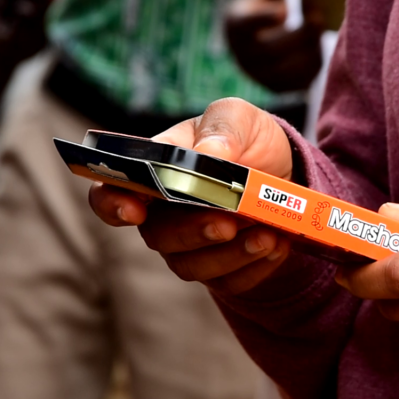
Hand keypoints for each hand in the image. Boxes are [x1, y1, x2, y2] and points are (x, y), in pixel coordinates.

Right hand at [88, 98, 296, 294]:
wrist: (286, 172)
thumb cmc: (246, 140)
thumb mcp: (238, 117)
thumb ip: (221, 128)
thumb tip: (208, 154)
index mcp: (156, 172)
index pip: (112, 194)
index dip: (113, 205)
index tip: (133, 209)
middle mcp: (164, 215)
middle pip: (158, 236)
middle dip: (193, 232)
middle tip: (226, 222)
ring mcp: (190, 247)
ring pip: (192, 266)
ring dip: (230, 253)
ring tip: (265, 234)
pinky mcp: (221, 272)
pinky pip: (229, 281)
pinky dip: (254, 266)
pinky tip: (276, 244)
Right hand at [225, 0, 323, 91]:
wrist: (256, 37)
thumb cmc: (263, 3)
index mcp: (237, 24)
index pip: (245, 25)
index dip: (263, 19)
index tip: (284, 11)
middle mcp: (243, 54)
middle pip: (274, 49)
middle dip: (302, 31)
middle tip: (318, 12)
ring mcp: (260, 74)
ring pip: (293, 65)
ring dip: (312, 43)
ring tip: (318, 23)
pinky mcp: (279, 86)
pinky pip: (305, 77)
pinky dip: (316, 58)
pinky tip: (315, 42)